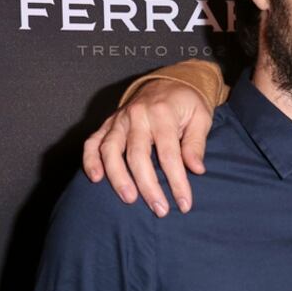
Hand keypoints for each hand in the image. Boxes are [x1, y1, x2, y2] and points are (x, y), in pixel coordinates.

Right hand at [82, 80, 212, 216]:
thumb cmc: (187, 103)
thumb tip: (196, 169)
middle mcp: (137, 115)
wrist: (168, 81)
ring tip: (129, 199)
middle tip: (159, 209)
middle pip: (138, 155)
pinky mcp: (108, 123)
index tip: (184, 204)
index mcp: (163, 113)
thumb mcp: (201, 118)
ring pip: (111, 150)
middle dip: (148, 186)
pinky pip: (93, 142)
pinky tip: (96, 178)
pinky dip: (90, 159)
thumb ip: (196, 144)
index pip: (169, 154)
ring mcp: (119, 119)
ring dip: (117, 177)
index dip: (176, 181)